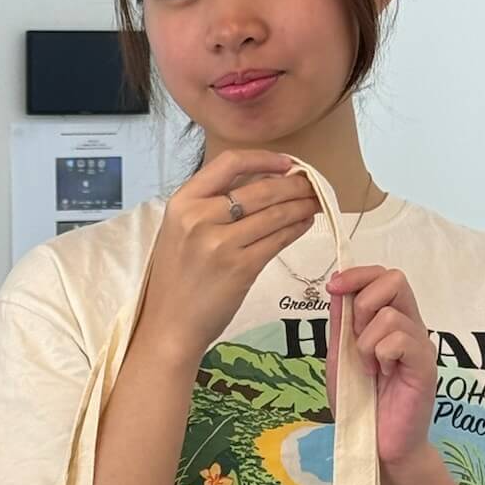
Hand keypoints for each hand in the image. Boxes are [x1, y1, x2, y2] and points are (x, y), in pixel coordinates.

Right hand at [140, 149, 318, 369]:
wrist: (169, 325)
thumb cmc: (176, 279)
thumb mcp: (180, 231)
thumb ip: (210, 205)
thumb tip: (262, 182)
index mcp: (183, 203)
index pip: (229, 163)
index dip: (264, 158)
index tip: (286, 163)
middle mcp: (200, 218)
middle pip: (260, 188)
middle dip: (294, 184)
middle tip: (312, 184)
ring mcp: (220, 243)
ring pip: (275, 213)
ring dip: (302, 205)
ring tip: (315, 202)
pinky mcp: (241, 268)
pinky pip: (278, 239)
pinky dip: (297, 228)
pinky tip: (305, 223)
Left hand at [325, 266, 436, 467]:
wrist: (377, 443)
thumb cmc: (361, 402)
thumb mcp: (341, 357)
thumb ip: (341, 324)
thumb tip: (337, 288)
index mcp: (391, 322)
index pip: (383, 276)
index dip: (357, 274)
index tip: (333, 286)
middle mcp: (410, 327)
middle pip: (395, 279)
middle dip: (364, 301)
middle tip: (356, 336)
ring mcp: (420, 344)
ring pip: (390, 315)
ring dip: (366, 342)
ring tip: (369, 367)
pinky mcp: (425, 365)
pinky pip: (400, 339)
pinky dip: (380, 355)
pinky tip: (381, 374)